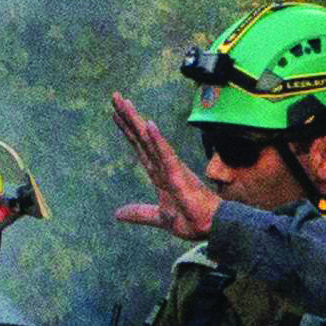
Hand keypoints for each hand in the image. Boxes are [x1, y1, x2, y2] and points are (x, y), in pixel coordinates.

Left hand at [110, 95, 222, 239]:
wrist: (210, 228)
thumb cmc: (191, 219)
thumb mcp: (160, 216)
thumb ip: (140, 213)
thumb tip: (117, 214)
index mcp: (159, 173)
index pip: (139, 147)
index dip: (127, 129)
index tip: (115, 113)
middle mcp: (163, 165)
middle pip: (141, 137)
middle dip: (128, 117)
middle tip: (115, 96)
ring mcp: (171, 168)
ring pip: (150, 141)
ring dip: (137, 122)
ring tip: (125, 103)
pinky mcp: (178, 176)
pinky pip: (166, 155)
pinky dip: (157, 140)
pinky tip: (149, 125)